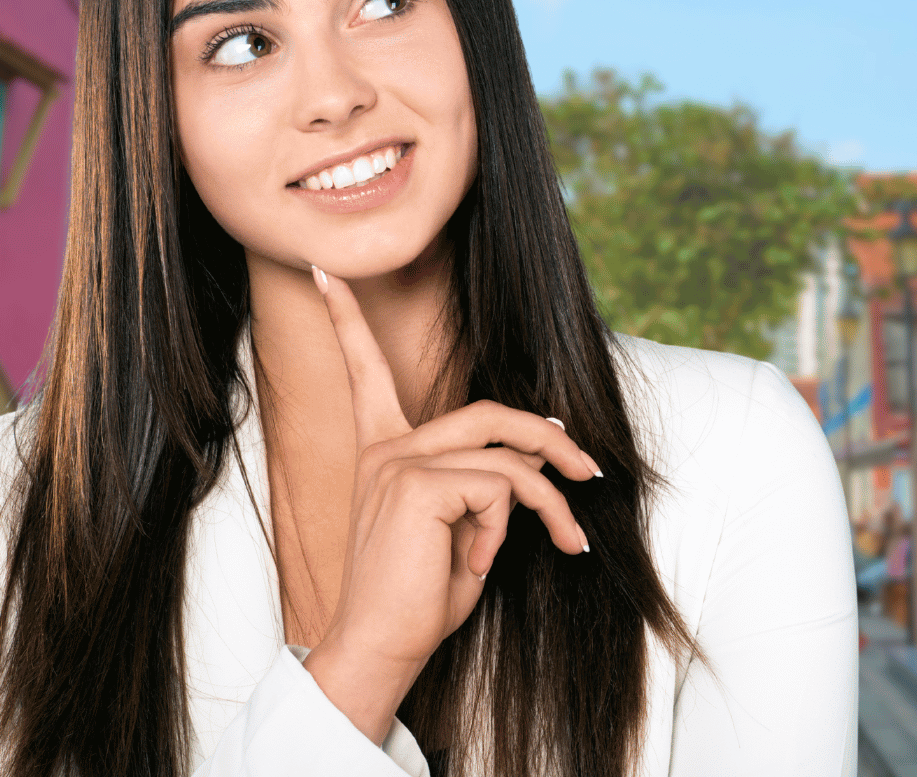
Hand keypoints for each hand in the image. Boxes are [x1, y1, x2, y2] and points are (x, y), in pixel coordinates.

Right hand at [300, 266, 600, 743]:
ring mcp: (399, 461)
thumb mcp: (461, 531)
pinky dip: (515, 526)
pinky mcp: (417, 484)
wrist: (379, 648)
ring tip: (564, 542)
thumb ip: (485, 486)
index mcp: (383, 449)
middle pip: (489, 413)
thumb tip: (537, 461)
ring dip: (550, 502)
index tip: (327, 267)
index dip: (346, 317)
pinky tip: (480, 562)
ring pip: (508, 458)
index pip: (364, 369)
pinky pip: (502, 487)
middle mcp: (386, 446)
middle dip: (550, 437)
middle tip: (590, 474)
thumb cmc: (417, 599)